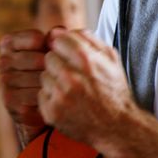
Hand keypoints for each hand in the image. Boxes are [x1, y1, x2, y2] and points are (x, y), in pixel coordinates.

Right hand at [0, 29, 51, 143]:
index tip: (56, 57)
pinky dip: (49, 98)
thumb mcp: (52, 51)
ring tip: (59, 87)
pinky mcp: (10, 101)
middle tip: (62, 76)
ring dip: (53, 84)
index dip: (53, 49)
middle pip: (39, 59)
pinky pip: (37, 96)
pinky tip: (52, 98)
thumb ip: (56, 38)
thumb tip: (59, 31)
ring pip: (39, 78)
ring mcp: (4, 81)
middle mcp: (2, 61)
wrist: (41, 105)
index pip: (36, 38)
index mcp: (8, 43)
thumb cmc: (49, 72)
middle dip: (55, 68)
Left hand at [39, 28, 134, 146]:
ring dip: (54, 81)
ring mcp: (60, 96)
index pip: (58, 39)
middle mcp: (71, 77)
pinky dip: (51, 98)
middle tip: (73, 77)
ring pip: (43, 76)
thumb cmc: (113, 90)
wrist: (117, 127)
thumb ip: (86, 38)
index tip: (72, 57)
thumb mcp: (110, 58)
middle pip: (48, 58)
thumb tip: (58, 30)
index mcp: (86, 60)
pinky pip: (41, 95)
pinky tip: (67, 103)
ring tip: (71, 91)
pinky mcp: (52, 112)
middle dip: (59, 65)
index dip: (65, 48)